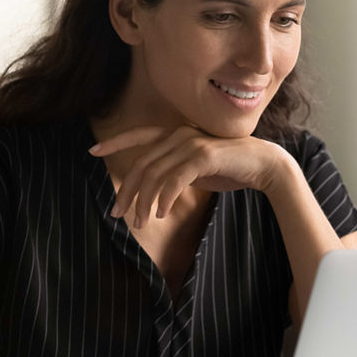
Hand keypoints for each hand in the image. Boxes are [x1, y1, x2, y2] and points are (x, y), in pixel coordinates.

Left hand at [90, 125, 294, 228]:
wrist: (263, 165)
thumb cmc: (228, 168)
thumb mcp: (195, 168)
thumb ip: (173, 171)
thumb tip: (152, 189)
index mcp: (176, 134)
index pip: (139, 135)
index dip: (116, 142)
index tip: (93, 152)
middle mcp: (180, 134)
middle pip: (142, 164)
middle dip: (127, 191)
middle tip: (117, 214)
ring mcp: (192, 142)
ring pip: (155, 174)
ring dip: (143, 202)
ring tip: (139, 222)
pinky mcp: (204, 155)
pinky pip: (174, 179)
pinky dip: (164, 198)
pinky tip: (160, 213)